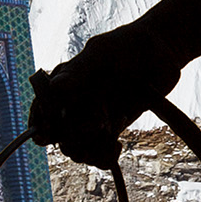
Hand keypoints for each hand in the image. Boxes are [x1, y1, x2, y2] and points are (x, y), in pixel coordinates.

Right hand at [29, 20, 177, 169]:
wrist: (160, 51)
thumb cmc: (126, 44)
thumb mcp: (101, 54)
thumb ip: (79, 72)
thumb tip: (55, 88)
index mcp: (63, 83)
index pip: (41, 109)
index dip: (40, 124)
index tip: (47, 134)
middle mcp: (75, 104)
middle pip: (59, 136)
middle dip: (73, 139)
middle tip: (98, 127)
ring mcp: (94, 118)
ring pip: (78, 149)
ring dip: (91, 151)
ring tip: (111, 139)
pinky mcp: (113, 129)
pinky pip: (101, 153)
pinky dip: (105, 157)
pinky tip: (117, 146)